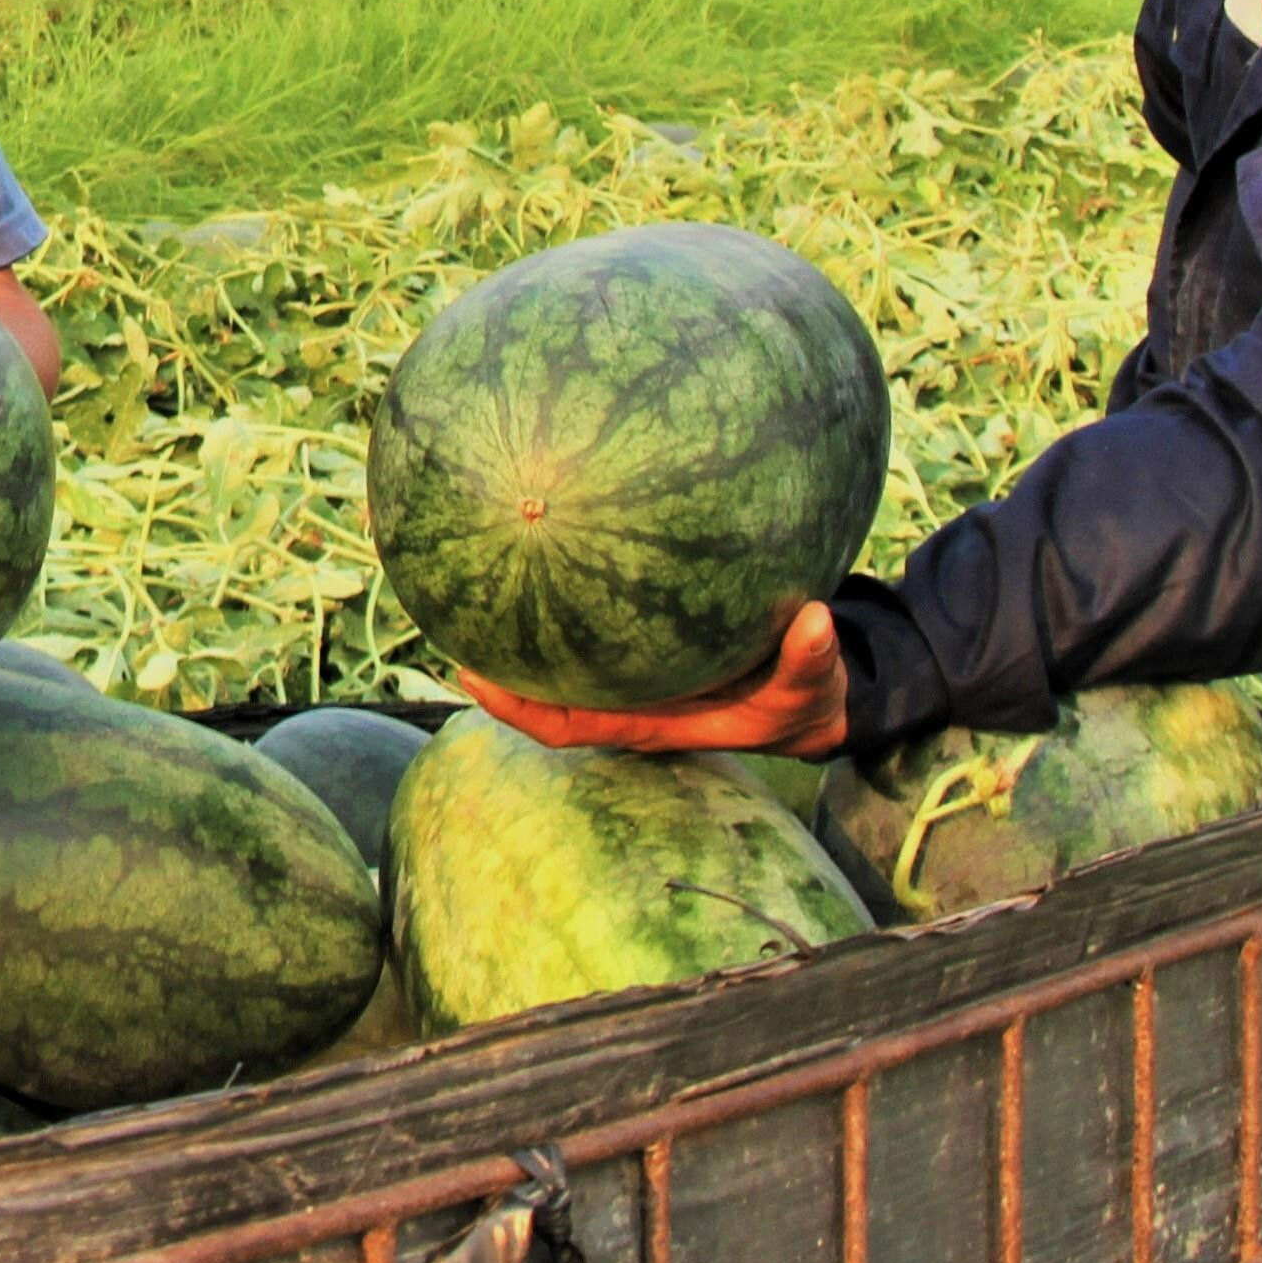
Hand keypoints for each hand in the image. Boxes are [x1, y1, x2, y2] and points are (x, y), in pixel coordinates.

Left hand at [454, 601, 847, 759]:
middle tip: (447, 613)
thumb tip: (814, 620)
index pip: (568, 725)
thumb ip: (810, 660)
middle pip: (544, 692)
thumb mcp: (808, 687)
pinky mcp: (646, 645)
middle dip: (497, 664)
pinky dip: (567, 592)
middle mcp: (629, 700)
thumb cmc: (798, 699)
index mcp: (650, 724)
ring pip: (562, 657)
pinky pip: (593, 622)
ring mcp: (634, 675)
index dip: (518, 709)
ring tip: (472, 568)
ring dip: (521, 622)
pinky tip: (552, 537)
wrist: (812, 693)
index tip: (472, 677)